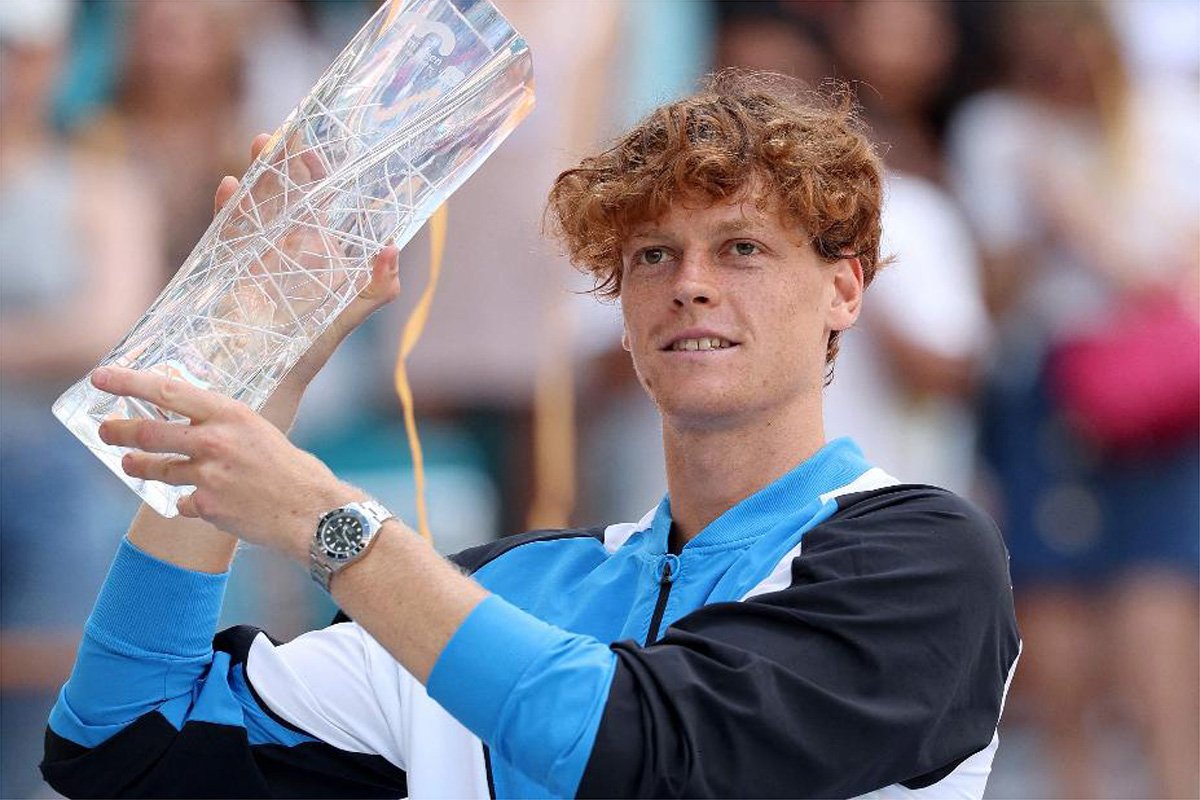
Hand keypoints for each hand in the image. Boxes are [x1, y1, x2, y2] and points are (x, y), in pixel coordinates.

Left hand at [94, 365, 360, 560]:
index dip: (128, 383)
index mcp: (230, 414)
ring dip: (139, 467)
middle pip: (148, 433)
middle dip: (118, 432)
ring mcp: (207, 476)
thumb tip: (192, 423)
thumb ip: (223, 426)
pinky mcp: (206, 507)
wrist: (313, 512)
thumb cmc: (292, 470)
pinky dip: (187, 502)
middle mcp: (214, 441)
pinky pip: (182, 502)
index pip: (166, 392)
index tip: (101, 376)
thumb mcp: (259, 431)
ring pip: (157, 469)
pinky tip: (199, 503)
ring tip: (129, 465)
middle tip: (105, 431)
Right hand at [213, 134, 401, 430]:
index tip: (313, 147)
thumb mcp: (347, 316)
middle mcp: (284, 245)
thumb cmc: (311, 348)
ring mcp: (254, 254)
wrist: (270, 380)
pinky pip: (225, 233)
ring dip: (256, 176)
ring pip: (254, 204)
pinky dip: (227, 210)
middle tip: (278, 134)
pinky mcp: (227, 269)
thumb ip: (375, 289)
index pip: (316, 201)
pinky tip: (228, 188)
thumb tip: (391, 249)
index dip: (314, 173)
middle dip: (280, 163)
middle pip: (281, 193)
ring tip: (259, 146)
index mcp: (315, 249)